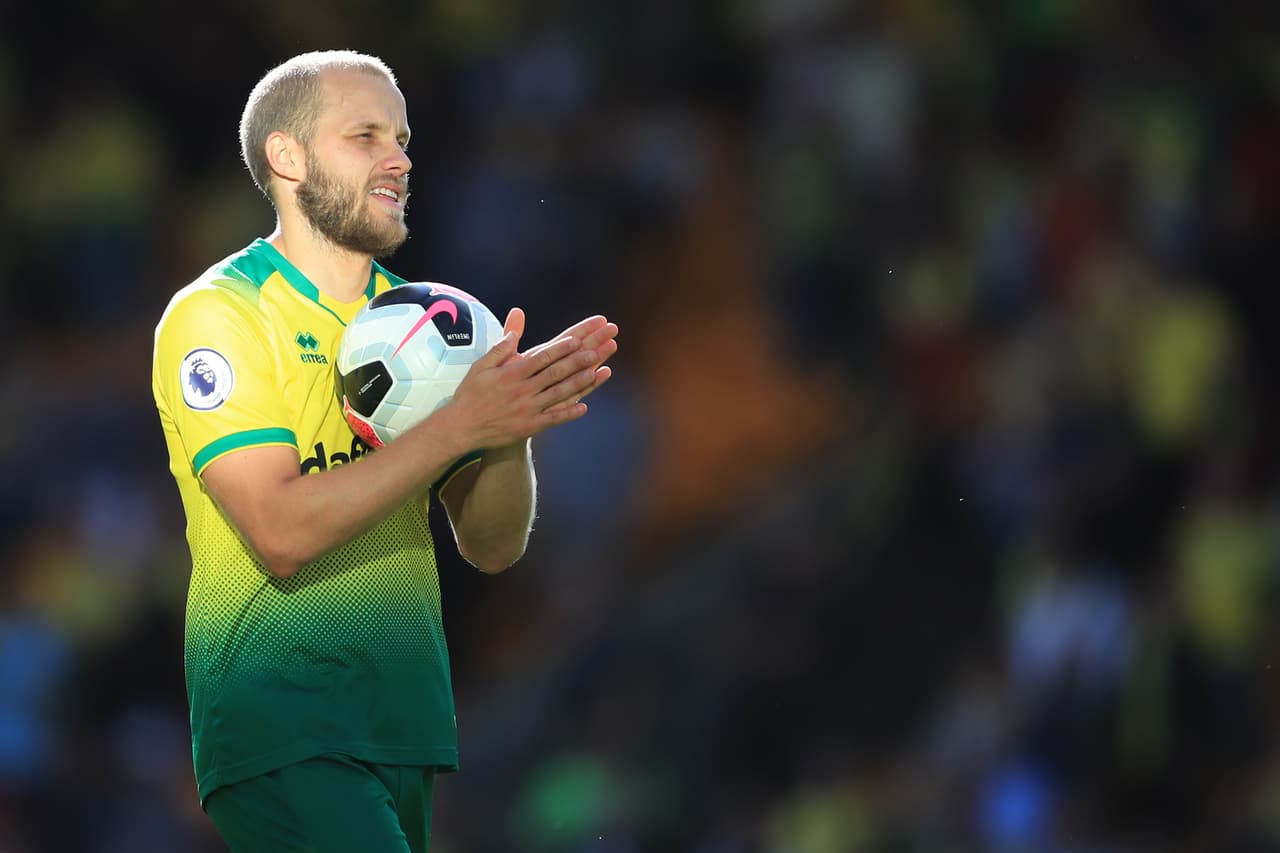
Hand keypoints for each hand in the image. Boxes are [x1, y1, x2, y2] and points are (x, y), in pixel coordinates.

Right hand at [445, 308, 614, 447]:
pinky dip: (569, 413)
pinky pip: (553, 419)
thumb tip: (514, 333)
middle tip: (595, 352)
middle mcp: (522, 389)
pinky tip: (584, 407)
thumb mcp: (480, 367)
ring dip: (578, 383)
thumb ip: (499, 349)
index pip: (542, 357)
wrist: (461, 427)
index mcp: (512, 373)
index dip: (561, 348)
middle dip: (577, 361)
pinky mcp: (529, 426)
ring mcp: (527, 409)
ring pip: (558, 394)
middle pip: (555, 373)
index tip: (577, 339)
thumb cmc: (470, 394)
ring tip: (596, 373)